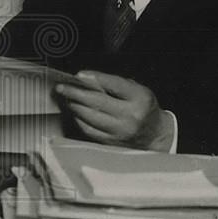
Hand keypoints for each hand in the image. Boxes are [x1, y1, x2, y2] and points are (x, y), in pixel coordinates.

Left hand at [54, 70, 174, 151]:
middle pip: (97, 102)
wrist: (155, 135)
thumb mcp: (136, 90)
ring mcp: (120, 132)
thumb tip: (86, 80)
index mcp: (139, 99)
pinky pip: (89, 130)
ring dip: (75, 106)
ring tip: (67, 98)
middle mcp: (130, 116)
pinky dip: (79, 120)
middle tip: (62, 87)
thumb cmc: (143, 108)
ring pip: (90, 117)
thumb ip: (114, 84)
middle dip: (76, 93)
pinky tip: (75, 112)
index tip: (78, 75)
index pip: (113, 84)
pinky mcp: (111, 143)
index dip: (94, 78)